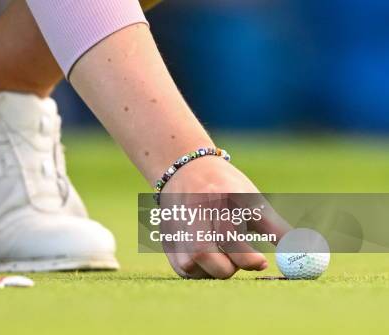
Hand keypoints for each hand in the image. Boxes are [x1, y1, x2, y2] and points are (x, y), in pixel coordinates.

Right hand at [160, 157, 288, 278]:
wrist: (184, 168)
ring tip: (224, 260)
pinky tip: (209, 261)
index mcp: (218, 197)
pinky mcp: (166, 236)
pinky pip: (182, 268)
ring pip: (190, 263)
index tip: (261, 262)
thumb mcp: (253, 200)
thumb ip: (277, 229)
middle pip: (203, 252)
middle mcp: (193, 209)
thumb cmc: (227, 187)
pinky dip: (199, 272)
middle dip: (228, 268)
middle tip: (242, 263)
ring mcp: (175, 223)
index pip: (229, 234)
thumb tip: (304, 253)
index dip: (247, 257)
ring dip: (211, 271)